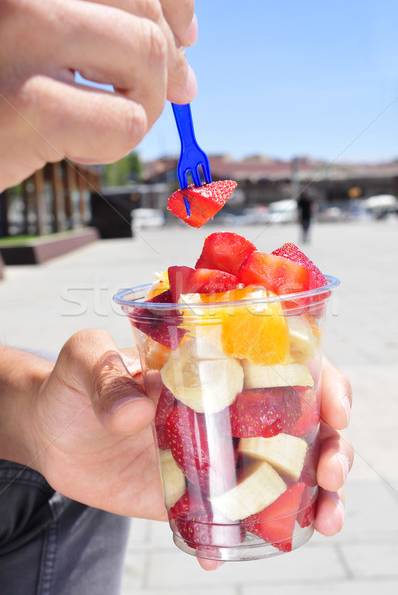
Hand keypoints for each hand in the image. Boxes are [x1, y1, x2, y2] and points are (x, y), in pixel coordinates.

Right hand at [0, 0, 196, 189]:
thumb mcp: (25, 32)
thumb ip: (89, 24)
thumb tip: (184, 59)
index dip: (172, 0)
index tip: (186, 36)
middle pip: (145, 11)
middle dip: (167, 64)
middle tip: (167, 93)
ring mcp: (15, 30)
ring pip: (146, 58)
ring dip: (144, 102)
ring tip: (110, 119)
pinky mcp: (25, 105)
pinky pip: (126, 122)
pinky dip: (116, 144)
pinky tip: (79, 149)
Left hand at [14, 333, 351, 567]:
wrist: (52, 433)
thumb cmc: (71, 383)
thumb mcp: (83, 361)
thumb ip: (105, 374)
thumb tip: (135, 411)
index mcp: (213, 363)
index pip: (283, 362)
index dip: (322, 382)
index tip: (334, 409)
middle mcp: (225, 408)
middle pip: (299, 423)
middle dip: (331, 446)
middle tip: (330, 474)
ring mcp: (215, 452)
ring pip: (281, 471)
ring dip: (314, 495)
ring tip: (324, 519)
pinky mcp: (195, 492)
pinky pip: (233, 514)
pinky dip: (246, 534)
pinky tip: (235, 551)